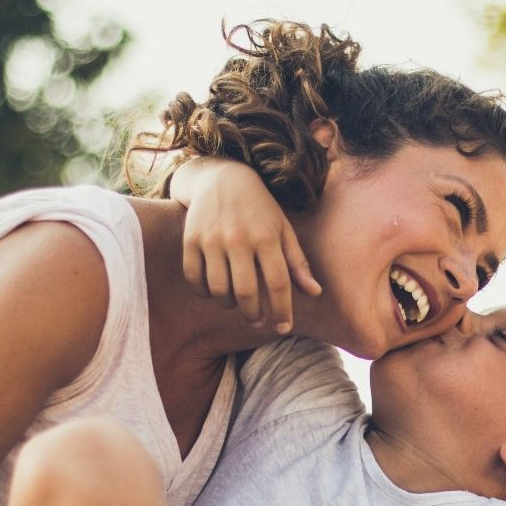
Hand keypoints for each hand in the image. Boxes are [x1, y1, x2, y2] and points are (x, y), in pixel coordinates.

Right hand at [173, 157, 320, 332]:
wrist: (222, 178)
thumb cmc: (260, 209)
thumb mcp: (283, 230)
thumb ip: (297, 263)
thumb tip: (315, 293)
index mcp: (266, 236)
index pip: (278, 283)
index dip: (282, 310)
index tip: (284, 327)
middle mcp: (238, 238)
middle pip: (246, 291)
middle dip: (254, 314)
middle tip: (258, 320)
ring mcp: (211, 239)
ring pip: (218, 289)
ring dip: (229, 304)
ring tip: (237, 302)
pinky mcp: (190, 239)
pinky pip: (194, 278)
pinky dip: (204, 292)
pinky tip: (214, 290)